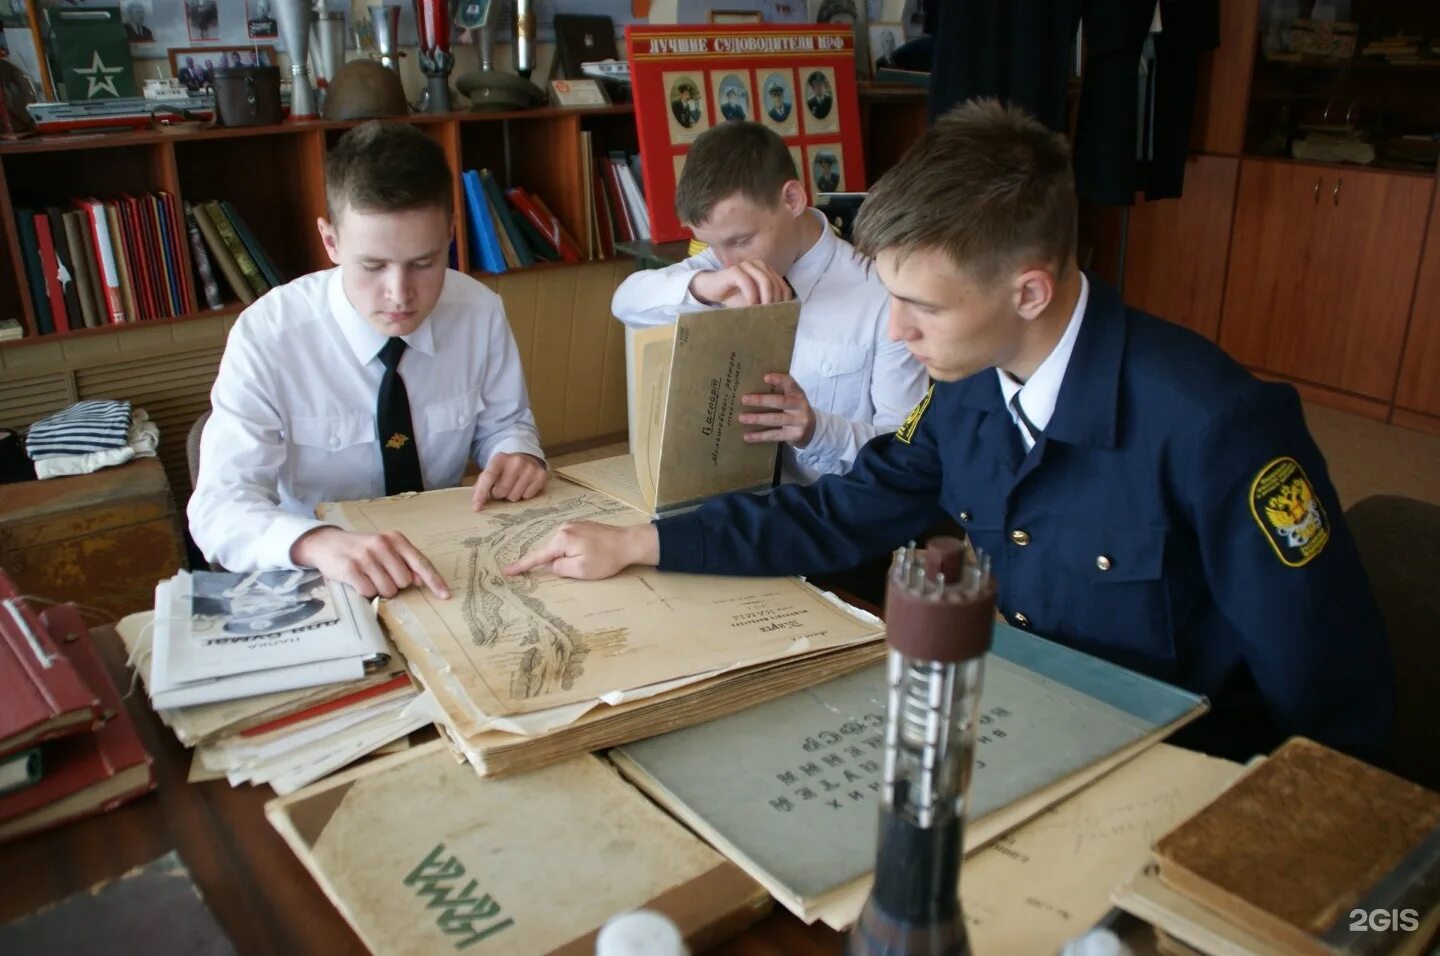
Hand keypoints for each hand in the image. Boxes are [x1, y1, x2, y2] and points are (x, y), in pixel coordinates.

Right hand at [289, 526, 449, 599]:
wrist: (326, 543)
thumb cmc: (361, 549)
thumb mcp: (385, 549)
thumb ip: (404, 562)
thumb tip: (420, 580)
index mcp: (395, 539)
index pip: (420, 562)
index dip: (434, 581)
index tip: (445, 595)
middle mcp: (382, 545)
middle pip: (403, 582)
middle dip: (394, 584)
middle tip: (379, 574)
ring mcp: (365, 557)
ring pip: (387, 590)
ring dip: (378, 589)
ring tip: (367, 576)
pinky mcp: (350, 568)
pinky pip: (368, 592)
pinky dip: (364, 591)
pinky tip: (357, 580)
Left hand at [472, 452, 546, 510]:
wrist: (527, 458)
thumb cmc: (505, 470)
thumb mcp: (492, 471)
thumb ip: (482, 485)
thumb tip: (476, 505)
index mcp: (500, 458)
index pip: (488, 477)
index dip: (481, 494)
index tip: (476, 508)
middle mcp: (516, 461)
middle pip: (501, 491)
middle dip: (499, 494)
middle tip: (502, 488)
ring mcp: (530, 467)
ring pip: (514, 496)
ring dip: (512, 495)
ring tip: (513, 487)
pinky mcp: (541, 475)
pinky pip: (527, 497)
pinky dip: (524, 495)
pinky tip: (524, 486)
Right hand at [502, 522, 658, 580]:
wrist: (629, 542)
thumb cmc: (606, 559)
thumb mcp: (580, 570)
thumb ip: (559, 568)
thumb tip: (547, 565)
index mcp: (561, 539)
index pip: (537, 556)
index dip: (522, 565)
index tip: (506, 571)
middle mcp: (563, 528)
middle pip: (550, 551)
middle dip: (556, 563)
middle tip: (582, 567)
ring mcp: (572, 524)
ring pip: (560, 547)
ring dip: (567, 557)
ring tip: (590, 560)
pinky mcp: (581, 525)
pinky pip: (568, 541)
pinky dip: (572, 550)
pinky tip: (589, 553)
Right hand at [689, 261, 793, 307]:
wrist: (712, 290)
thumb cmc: (734, 297)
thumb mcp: (754, 302)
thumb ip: (767, 305)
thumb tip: (781, 317)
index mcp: (768, 271)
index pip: (784, 288)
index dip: (784, 303)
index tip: (780, 317)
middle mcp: (759, 265)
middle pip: (775, 284)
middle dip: (775, 302)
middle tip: (770, 317)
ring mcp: (747, 265)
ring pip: (765, 281)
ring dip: (765, 299)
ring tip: (762, 313)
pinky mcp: (735, 270)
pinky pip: (747, 282)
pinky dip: (751, 296)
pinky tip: (750, 306)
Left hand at [739, 372, 816, 447]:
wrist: (812, 430)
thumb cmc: (795, 410)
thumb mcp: (792, 399)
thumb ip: (779, 393)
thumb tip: (751, 387)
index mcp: (798, 394)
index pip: (790, 384)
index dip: (779, 379)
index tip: (765, 377)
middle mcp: (800, 406)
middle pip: (780, 402)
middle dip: (761, 400)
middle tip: (743, 399)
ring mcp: (798, 422)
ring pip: (775, 419)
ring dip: (757, 418)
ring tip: (741, 418)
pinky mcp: (794, 435)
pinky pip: (774, 435)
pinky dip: (759, 436)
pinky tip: (747, 436)